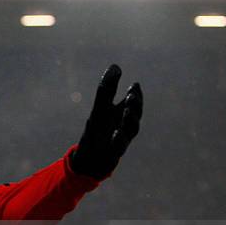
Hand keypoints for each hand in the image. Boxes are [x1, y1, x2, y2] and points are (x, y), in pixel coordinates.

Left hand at [71, 64, 142, 179]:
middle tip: (131, 96)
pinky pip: (118, 147)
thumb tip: (116, 66)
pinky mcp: (112, 153)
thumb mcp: (100, 109)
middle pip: (134, 115)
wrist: (89, 159)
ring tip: (127, 110)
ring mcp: (120, 140)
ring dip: (130, 120)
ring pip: (130, 131)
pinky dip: (119, 140)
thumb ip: (107, 89)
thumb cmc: (98, 131)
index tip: (133, 85)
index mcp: (121, 115)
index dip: (135, 94)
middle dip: (135, 106)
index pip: (133, 102)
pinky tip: (116, 133)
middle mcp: (124, 126)